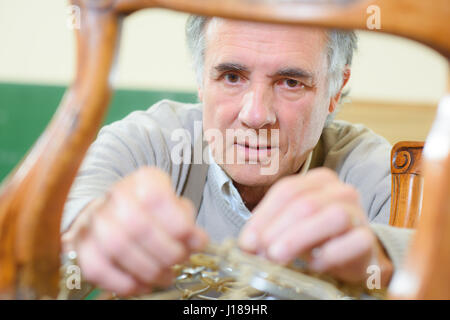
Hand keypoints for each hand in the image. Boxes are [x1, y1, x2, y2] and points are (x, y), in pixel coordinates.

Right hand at [62, 167, 207, 295]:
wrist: (116, 214)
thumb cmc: (153, 214)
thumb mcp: (176, 208)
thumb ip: (187, 222)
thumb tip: (197, 241)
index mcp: (143, 181)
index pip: (156, 198)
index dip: (179, 224)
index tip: (196, 241)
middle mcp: (116, 196)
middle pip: (138, 225)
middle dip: (167, 251)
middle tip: (180, 260)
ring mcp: (95, 220)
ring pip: (118, 247)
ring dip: (149, 269)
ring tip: (166, 276)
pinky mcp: (82, 246)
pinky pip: (98, 268)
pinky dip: (125, 283)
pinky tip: (143, 284)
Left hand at [238, 168, 392, 285]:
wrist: (354, 254)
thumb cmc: (318, 236)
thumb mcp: (290, 225)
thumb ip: (269, 228)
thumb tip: (248, 243)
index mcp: (318, 180)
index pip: (286, 190)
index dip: (263, 216)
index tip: (247, 241)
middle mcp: (340, 191)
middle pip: (304, 203)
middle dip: (277, 229)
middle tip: (261, 250)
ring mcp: (357, 212)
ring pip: (331, 217)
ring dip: (298, 238)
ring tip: (278, 256)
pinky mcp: (368, 238)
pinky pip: (351, 242)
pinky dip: (329, 255)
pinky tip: (313, 264)